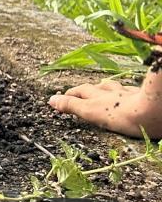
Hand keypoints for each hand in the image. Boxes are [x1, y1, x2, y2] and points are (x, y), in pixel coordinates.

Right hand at [47, 68, 161, 138]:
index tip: (62, 96)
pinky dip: (130, 91)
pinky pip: (135, 92)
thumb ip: (71, 105)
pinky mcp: (146, 97)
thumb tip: (50, 99)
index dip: (71, 94)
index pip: (81, 92)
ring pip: (117, 88)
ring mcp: (130, 94)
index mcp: (99, 97)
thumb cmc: (121, 114)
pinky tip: (132, 92)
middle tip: (81, 90)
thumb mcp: (91, 111)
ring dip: (108, 88)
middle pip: (98, 88)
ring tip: (104, 87)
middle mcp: (113, 93)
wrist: (153, 113)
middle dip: (88, 89)